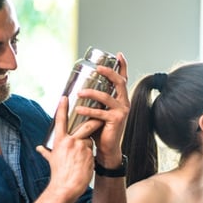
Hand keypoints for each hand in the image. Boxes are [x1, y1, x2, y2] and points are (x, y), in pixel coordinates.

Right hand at [36, 96, 97, 200]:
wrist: (65, 186)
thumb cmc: (58, 174)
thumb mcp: (51, 160)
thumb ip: (46, 152)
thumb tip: (39, 148)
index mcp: (59, 141)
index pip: (61, 121)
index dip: (63, 108)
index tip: (65, 97)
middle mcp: (70, 141)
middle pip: (86, 126)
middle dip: (93, 122)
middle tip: (99, 117)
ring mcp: (81, 147)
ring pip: (90, 141)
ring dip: (88, 147)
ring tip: (81, 158)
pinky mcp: (89, 154)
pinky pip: (92, 151)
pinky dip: (90, 157)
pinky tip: (85, 166)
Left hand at [73, 52, 130, 166]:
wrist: (107, 148)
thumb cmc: (100, 128)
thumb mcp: (98, 110)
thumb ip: (94, 100)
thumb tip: (77, 88)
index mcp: (120, 99)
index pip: (123, 79)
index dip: (122, 66)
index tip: (119, 55)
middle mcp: (124, 103)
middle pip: (119, 83)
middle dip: (109, 73)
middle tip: (98, 69)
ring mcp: (122, 111)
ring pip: (107, 97)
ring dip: (91, 93)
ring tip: (79, 93)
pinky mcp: (116, 120)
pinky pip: (100, 112)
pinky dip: (88, 111)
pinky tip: (79, 109)